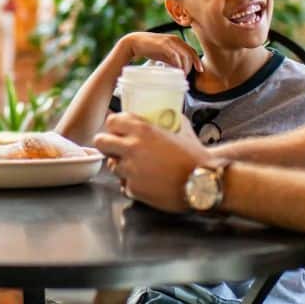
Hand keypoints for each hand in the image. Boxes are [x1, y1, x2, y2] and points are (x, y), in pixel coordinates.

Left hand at [95, 113, 209, 212]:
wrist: (204, 182)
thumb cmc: (195, 155)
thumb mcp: (181, 128)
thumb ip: (166, 120)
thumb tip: (163, 114)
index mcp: (142, 129)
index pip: (111, 121)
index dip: (115, 127)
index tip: (121, 131)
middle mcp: (132, 148)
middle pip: (100, 142)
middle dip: (108, 145)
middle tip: (118, 150)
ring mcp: (131, 170)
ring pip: (111, 166)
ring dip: (121, 166)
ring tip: (138, 168)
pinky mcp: (134, 189)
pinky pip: (124, 185)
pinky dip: (132, 184)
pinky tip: (146, 182)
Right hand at [120, 32, 203, 74]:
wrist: (135, 42)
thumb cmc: (150, 49)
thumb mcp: (164, 54)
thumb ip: (172, 59)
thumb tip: (180, 69)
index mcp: (177, 41)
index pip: (192, 51)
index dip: (197, 60)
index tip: (200, 70)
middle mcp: (176, 39)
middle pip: (190, 53)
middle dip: (192, 65)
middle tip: (187, 75)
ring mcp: (170, 41)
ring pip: (185, 54)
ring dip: (185, 66)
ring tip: (182, 75)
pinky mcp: (164, 44)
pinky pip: (175, 55)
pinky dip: (178, 63)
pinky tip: (177, 70)